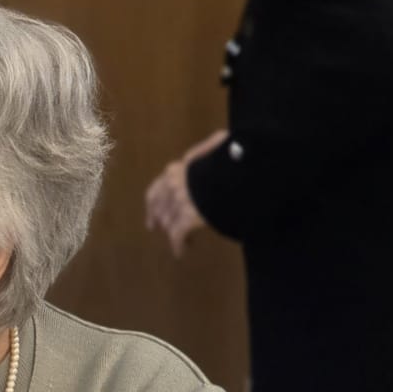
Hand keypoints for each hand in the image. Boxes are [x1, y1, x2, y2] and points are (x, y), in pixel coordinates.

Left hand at [144, 130, 225, 256]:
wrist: (240, 173)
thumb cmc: (232, 156)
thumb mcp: (223, 142)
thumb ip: (213, 145)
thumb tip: (219, 138)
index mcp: (177, 169)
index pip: (157, 190)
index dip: (154, 204)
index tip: (152, 216)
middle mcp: (173, 186)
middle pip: (161, 209)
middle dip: (161, 220)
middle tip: (161, 229)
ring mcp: (179, 203)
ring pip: (169, 223)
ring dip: (174, 232)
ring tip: (182, 241)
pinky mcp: (187, 218)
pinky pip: (178, 236)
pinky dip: (179, 246)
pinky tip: (181, 253)